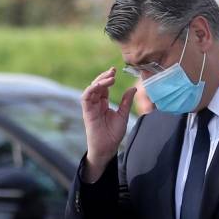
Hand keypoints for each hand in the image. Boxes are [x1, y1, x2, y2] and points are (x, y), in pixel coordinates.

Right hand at [81, 67, 135, 182]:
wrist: (107, 148)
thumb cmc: (113, 134)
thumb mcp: (123, 115)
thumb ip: (126, 102)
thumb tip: (133, 88)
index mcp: (103, 103)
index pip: (104, 87)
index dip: (108, 78)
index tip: (115, 71)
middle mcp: (95, 104)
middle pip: (97, 86)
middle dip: (104, 77)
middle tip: (113, 71)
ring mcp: (90, 107)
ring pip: (91, 89)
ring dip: (99, 81)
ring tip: (109, 78)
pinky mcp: (87, 112)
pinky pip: (85, 98)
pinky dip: (91, 89)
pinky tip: (99, 85)